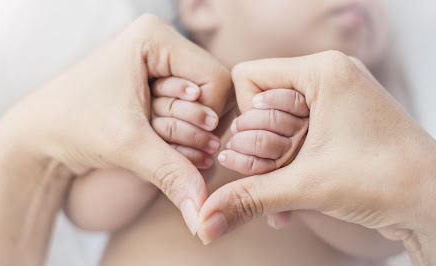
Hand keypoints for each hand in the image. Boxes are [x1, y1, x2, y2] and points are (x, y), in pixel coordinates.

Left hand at [0, 14, 232, 265]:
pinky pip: (188, 114)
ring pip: (204, 106)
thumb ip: (173, 175)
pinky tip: (160, 147)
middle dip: (197, 130)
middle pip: (213, 93)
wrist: (38, 135)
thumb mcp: (127, 147)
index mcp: (155, 37)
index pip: (216, 78)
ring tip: (160, 148)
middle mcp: (161, 46)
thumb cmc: (72, 125)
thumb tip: (204, 214)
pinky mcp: (154, 88)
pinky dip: (180, 137)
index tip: (189, 145)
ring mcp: (158, 67)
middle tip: (169, 148)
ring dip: (188, 136)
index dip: (210, 119)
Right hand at [196, 51, 435, 264]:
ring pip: (275, 129)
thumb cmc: (386, 180)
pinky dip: (288, 173)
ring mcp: (335, 103)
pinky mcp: (340, 126)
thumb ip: (247, 199)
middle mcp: (328, 78)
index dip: (249, 119)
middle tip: (279, 173)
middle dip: (262, 151)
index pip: (247, 77)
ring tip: (286, 194)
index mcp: (322, 70)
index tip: (270, 148)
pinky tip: (289, 208)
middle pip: (260, 108)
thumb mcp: (305, 186)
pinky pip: (295, 142)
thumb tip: (204, 221)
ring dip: (273, 168)